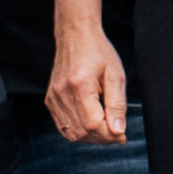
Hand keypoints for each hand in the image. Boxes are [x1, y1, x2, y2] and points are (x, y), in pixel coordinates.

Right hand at [48, 15, 132, 149]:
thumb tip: (118, 131)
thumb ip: (117, 104)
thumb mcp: (115, 75)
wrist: (76, 35)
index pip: (94, 125)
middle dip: (102, 138)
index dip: (110, 136)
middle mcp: (63, 93)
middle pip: (83, 132)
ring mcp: (54, 98)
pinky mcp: (50, 100)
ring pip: (72, 133)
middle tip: (116, 132)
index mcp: (80, 86)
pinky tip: (90, 123)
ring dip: (91, 137)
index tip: (122, 136)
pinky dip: (79, 131)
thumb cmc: (97, 51)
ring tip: (104, 128)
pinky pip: (63, 127)